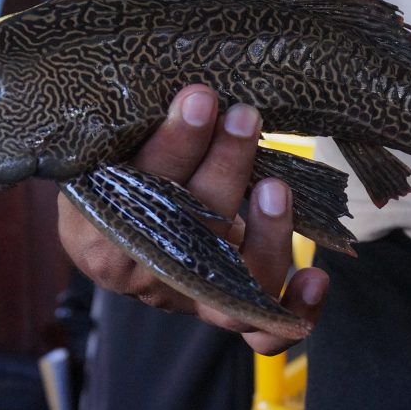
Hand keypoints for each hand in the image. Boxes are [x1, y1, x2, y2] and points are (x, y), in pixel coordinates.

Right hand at [57, 84, 328, 354]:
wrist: (117, 223)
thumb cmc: (116, 169)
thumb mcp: (106, 149)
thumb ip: (133, 127)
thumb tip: (190, 77)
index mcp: (94, 232)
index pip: (134, 193)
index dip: (171, 147)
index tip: (201, 98)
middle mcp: (139, 273)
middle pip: (185, 233)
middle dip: (221, 168)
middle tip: (243, 118)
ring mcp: (184, 298)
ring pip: (231, 289)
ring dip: (262, 234)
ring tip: (276, 185)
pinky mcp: (221, 311)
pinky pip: (260, 333)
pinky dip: (294, 311)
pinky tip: (316, 276)